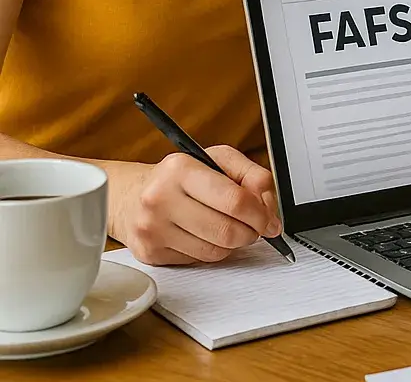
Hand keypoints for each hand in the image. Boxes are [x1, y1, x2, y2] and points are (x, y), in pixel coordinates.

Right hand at [109, 146, 281, 265]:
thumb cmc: (180, 177)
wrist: (130, 195)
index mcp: (181, 169)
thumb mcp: (219, 160)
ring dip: (231, 243)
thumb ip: (253, 176)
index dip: (261, 214)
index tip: (269, 220)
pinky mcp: (150, 252)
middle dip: (251, 233)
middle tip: (254, 228)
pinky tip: (203, 235)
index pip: (236, 201)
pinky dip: (210, 250)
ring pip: (215, 251)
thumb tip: (270, 211)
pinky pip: (198, 260)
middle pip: (227, 231)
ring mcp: (152, 228)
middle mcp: (160, 198)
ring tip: (226, 227)